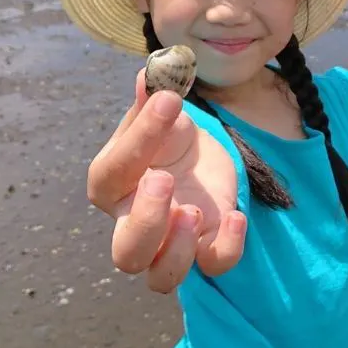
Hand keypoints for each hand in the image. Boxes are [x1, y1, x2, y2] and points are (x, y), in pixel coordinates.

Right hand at [87, 69, 246, 292]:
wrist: (195, 157)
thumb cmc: (166, 138)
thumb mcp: (161, 113)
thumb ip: (154, 96)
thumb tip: (155, 71)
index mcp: (112, 184)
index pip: (114, 172)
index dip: (138, 139)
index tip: (170, 102)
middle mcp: (133, 222)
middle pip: (126, 252)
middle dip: (145, 223)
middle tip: (164, 182)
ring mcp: (170, 242)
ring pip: (160, 277)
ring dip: (177, 252)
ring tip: (195, 211)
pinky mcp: (205, 248)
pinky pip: (213, 266)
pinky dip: (226, 249)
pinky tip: (236, 216)